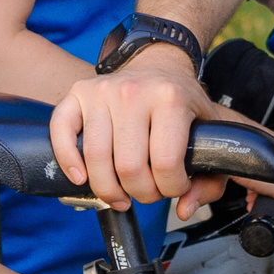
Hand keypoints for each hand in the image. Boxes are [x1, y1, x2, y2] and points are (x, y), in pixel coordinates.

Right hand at [50, 41, 214, 210]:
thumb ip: (212, 178)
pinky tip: (81, 178)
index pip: (166, 164)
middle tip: (150, 189)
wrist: (158, 64)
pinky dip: (67, 161)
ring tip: (122, 192)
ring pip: (96, 159)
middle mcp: (134, 92)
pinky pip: (61, 131)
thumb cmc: (182, 103)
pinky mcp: (79, 93)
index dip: (171, 188)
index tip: (175, 185)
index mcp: (171, 99)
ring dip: (109, 189)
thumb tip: (185, 209)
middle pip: (129, 168)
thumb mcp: (211, 133)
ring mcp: (102, 91)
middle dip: (142, 193)